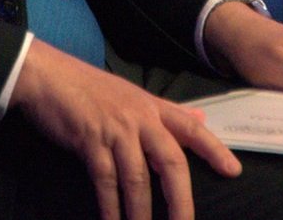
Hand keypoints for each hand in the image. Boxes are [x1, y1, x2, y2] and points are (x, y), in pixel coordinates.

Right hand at [10, 38, 240, 219]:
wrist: (48, 76)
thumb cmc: (91, 89)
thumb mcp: (133, 95)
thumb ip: (167, 112)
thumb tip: (201, 120)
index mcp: (153, 107)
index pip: (191, 128)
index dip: (214, 149)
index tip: (233, 171)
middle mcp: (140, 118)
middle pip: (170, 162)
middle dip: (180, 199)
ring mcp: (115, 130)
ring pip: (137, 178)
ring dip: (141, 213)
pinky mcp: (90, 142)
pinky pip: (106, 181)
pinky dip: (111, 207)